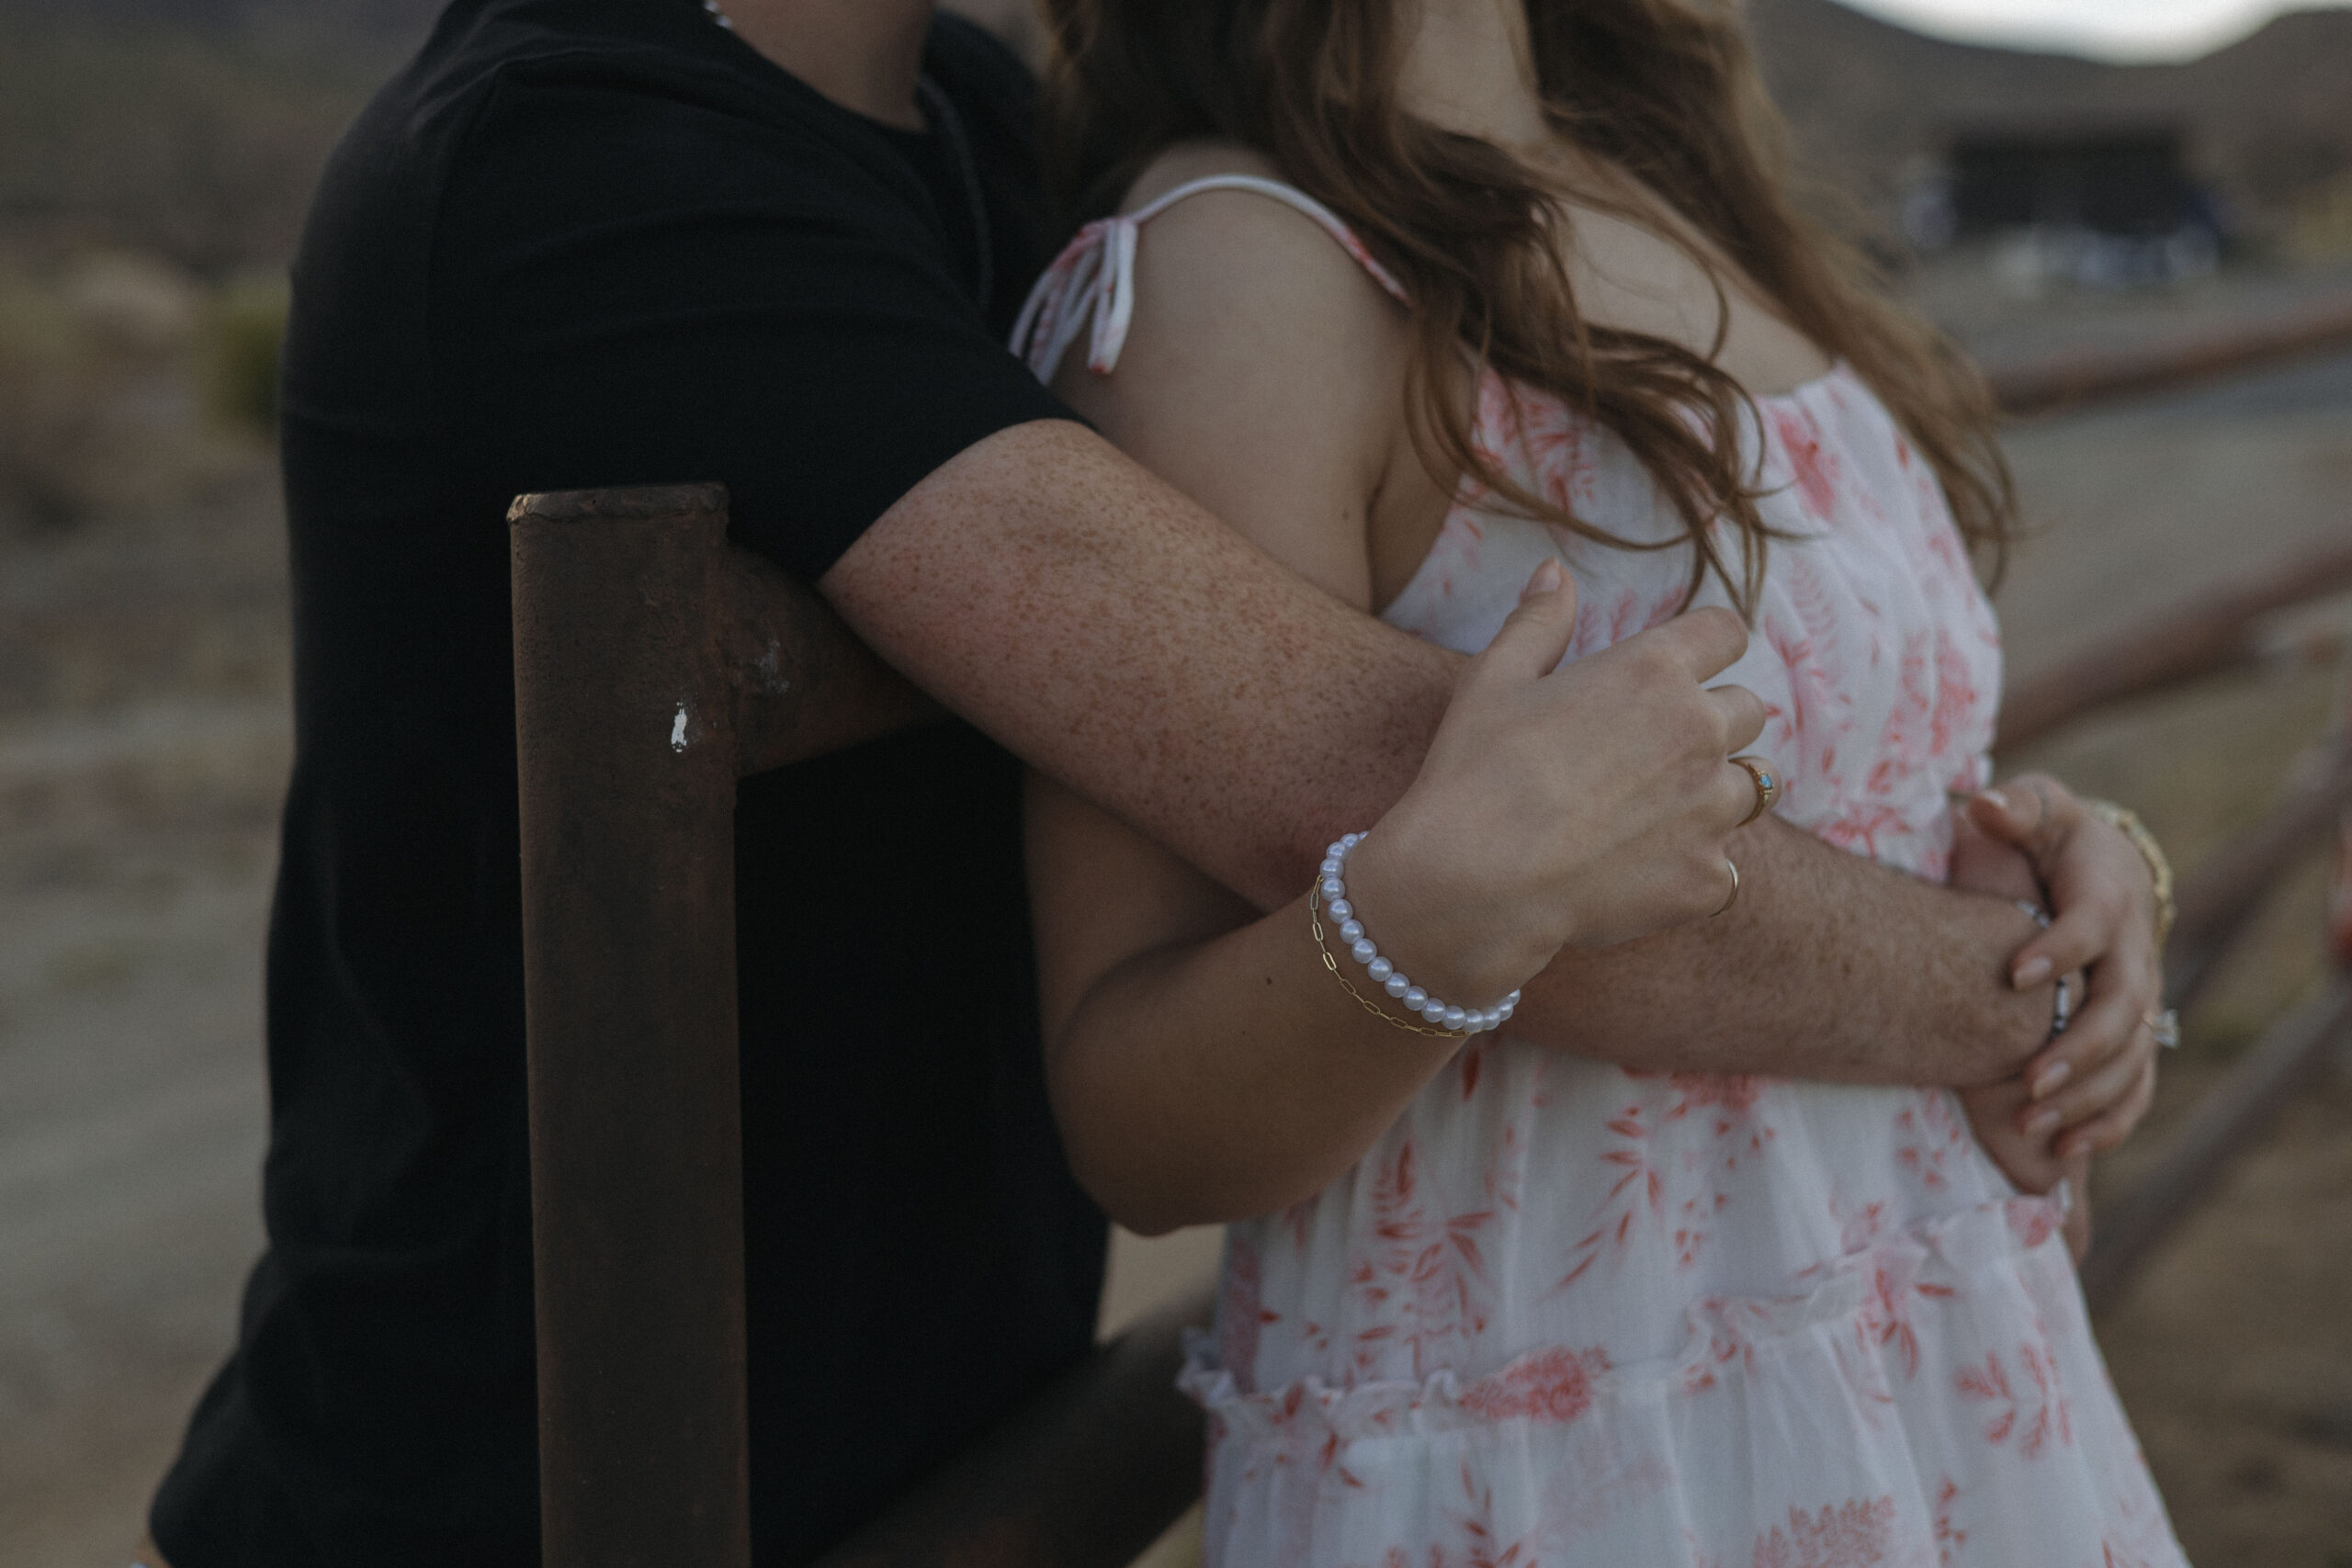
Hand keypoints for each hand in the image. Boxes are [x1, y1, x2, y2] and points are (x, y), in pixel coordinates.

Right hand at [1344, 559, 1767, 1003]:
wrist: (1472, 884)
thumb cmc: (1475, 773)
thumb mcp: (1493, 680)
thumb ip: (1537, 622)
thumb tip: (1554, 572)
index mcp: (1654, 672)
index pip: (1726, 633)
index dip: (1709, 646)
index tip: (1688, 667)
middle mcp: (1701, 733)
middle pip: (1749, 710)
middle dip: (1713, 724)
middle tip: (1652, 753)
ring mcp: (1711, 810)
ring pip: (1753, 788)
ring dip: (1716, 793)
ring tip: (1655, 814)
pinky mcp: (1706, 878)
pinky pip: (1724, 868)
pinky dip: (1692, 869)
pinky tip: (1638, 875)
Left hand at [1948, 811, 2101, 1208]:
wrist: (2105, 867)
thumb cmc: (2053, 837)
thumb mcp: (2037, 808)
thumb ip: (2015, 807)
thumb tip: (1985, 805)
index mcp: (2106, 897)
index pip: (2091, 926)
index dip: (2060, 950)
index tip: (2014, 976)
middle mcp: (2132, 954)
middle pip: (2120, 1009)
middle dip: (2077, 1049)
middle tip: (2025, 1082)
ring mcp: (2138, 999)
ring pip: (2131, 1058)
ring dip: (2086, 1097)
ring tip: (2031, 1126)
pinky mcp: (2133, 1033)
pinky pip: (2135, 1087)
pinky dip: (2108, 1121)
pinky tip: (2065, 1149)